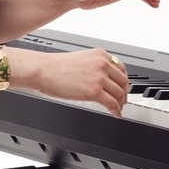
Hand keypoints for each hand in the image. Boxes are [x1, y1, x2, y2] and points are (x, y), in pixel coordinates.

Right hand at [9, 47, 128, 116]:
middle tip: (122, 100)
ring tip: (118, 109)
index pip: (121, 68)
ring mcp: (99, 77)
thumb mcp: (80, 59)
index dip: (124, 81)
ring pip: (120, 93)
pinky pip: (112, 103)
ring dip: (121, 103)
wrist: (43, 70)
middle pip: (123, 81)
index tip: (123, 88)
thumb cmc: (54, 66)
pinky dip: (116, 110)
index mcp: (100, 54)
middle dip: (124, 93)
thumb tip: (99, 80)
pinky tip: (115, 114)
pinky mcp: (94, 91)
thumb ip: (93, 67)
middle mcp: (102, 64)